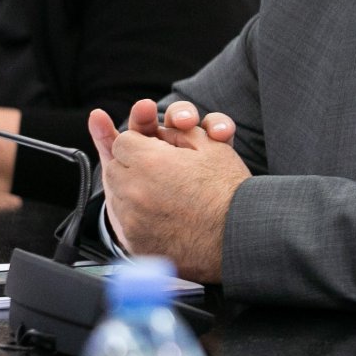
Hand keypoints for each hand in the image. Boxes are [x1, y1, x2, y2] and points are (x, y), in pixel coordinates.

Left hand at [88, 99, 249, 280]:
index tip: (163, 152)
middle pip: (115, 166)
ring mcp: (130, 220)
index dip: (145, 143)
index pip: (124, 140)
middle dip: (134, 164)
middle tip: (165, 173)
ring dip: (134, 188)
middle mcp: (132, 190)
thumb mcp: (209, 144)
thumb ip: (174, 126)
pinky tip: (165, 214)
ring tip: (167, 195)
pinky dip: (138, 215)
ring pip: (115, 194)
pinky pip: (123, 222)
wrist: (241, 237)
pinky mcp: (133, 243)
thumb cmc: (228, 190)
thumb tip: (145, 112)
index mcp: (149, 160)